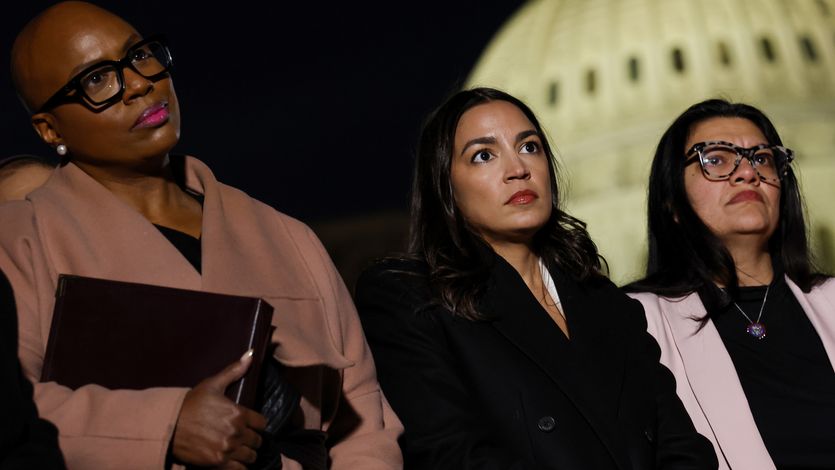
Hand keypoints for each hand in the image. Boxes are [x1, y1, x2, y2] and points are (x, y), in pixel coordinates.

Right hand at [172, 350, 266, 466]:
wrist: (168, 426)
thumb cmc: (191, 403)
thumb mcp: (212, 384)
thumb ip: (234, 371)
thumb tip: (251, 354)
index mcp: (238, 413)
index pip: (262, 423)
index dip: (256, 424)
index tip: (250, 424)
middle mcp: (236, 432)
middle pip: (257, 441)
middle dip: (252, 439)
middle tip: (244, 437)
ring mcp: (228, 449)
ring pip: (251, 456)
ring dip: (247, 453)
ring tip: (239, 449)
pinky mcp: (218, 463)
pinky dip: (239, 466)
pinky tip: (233, 460)